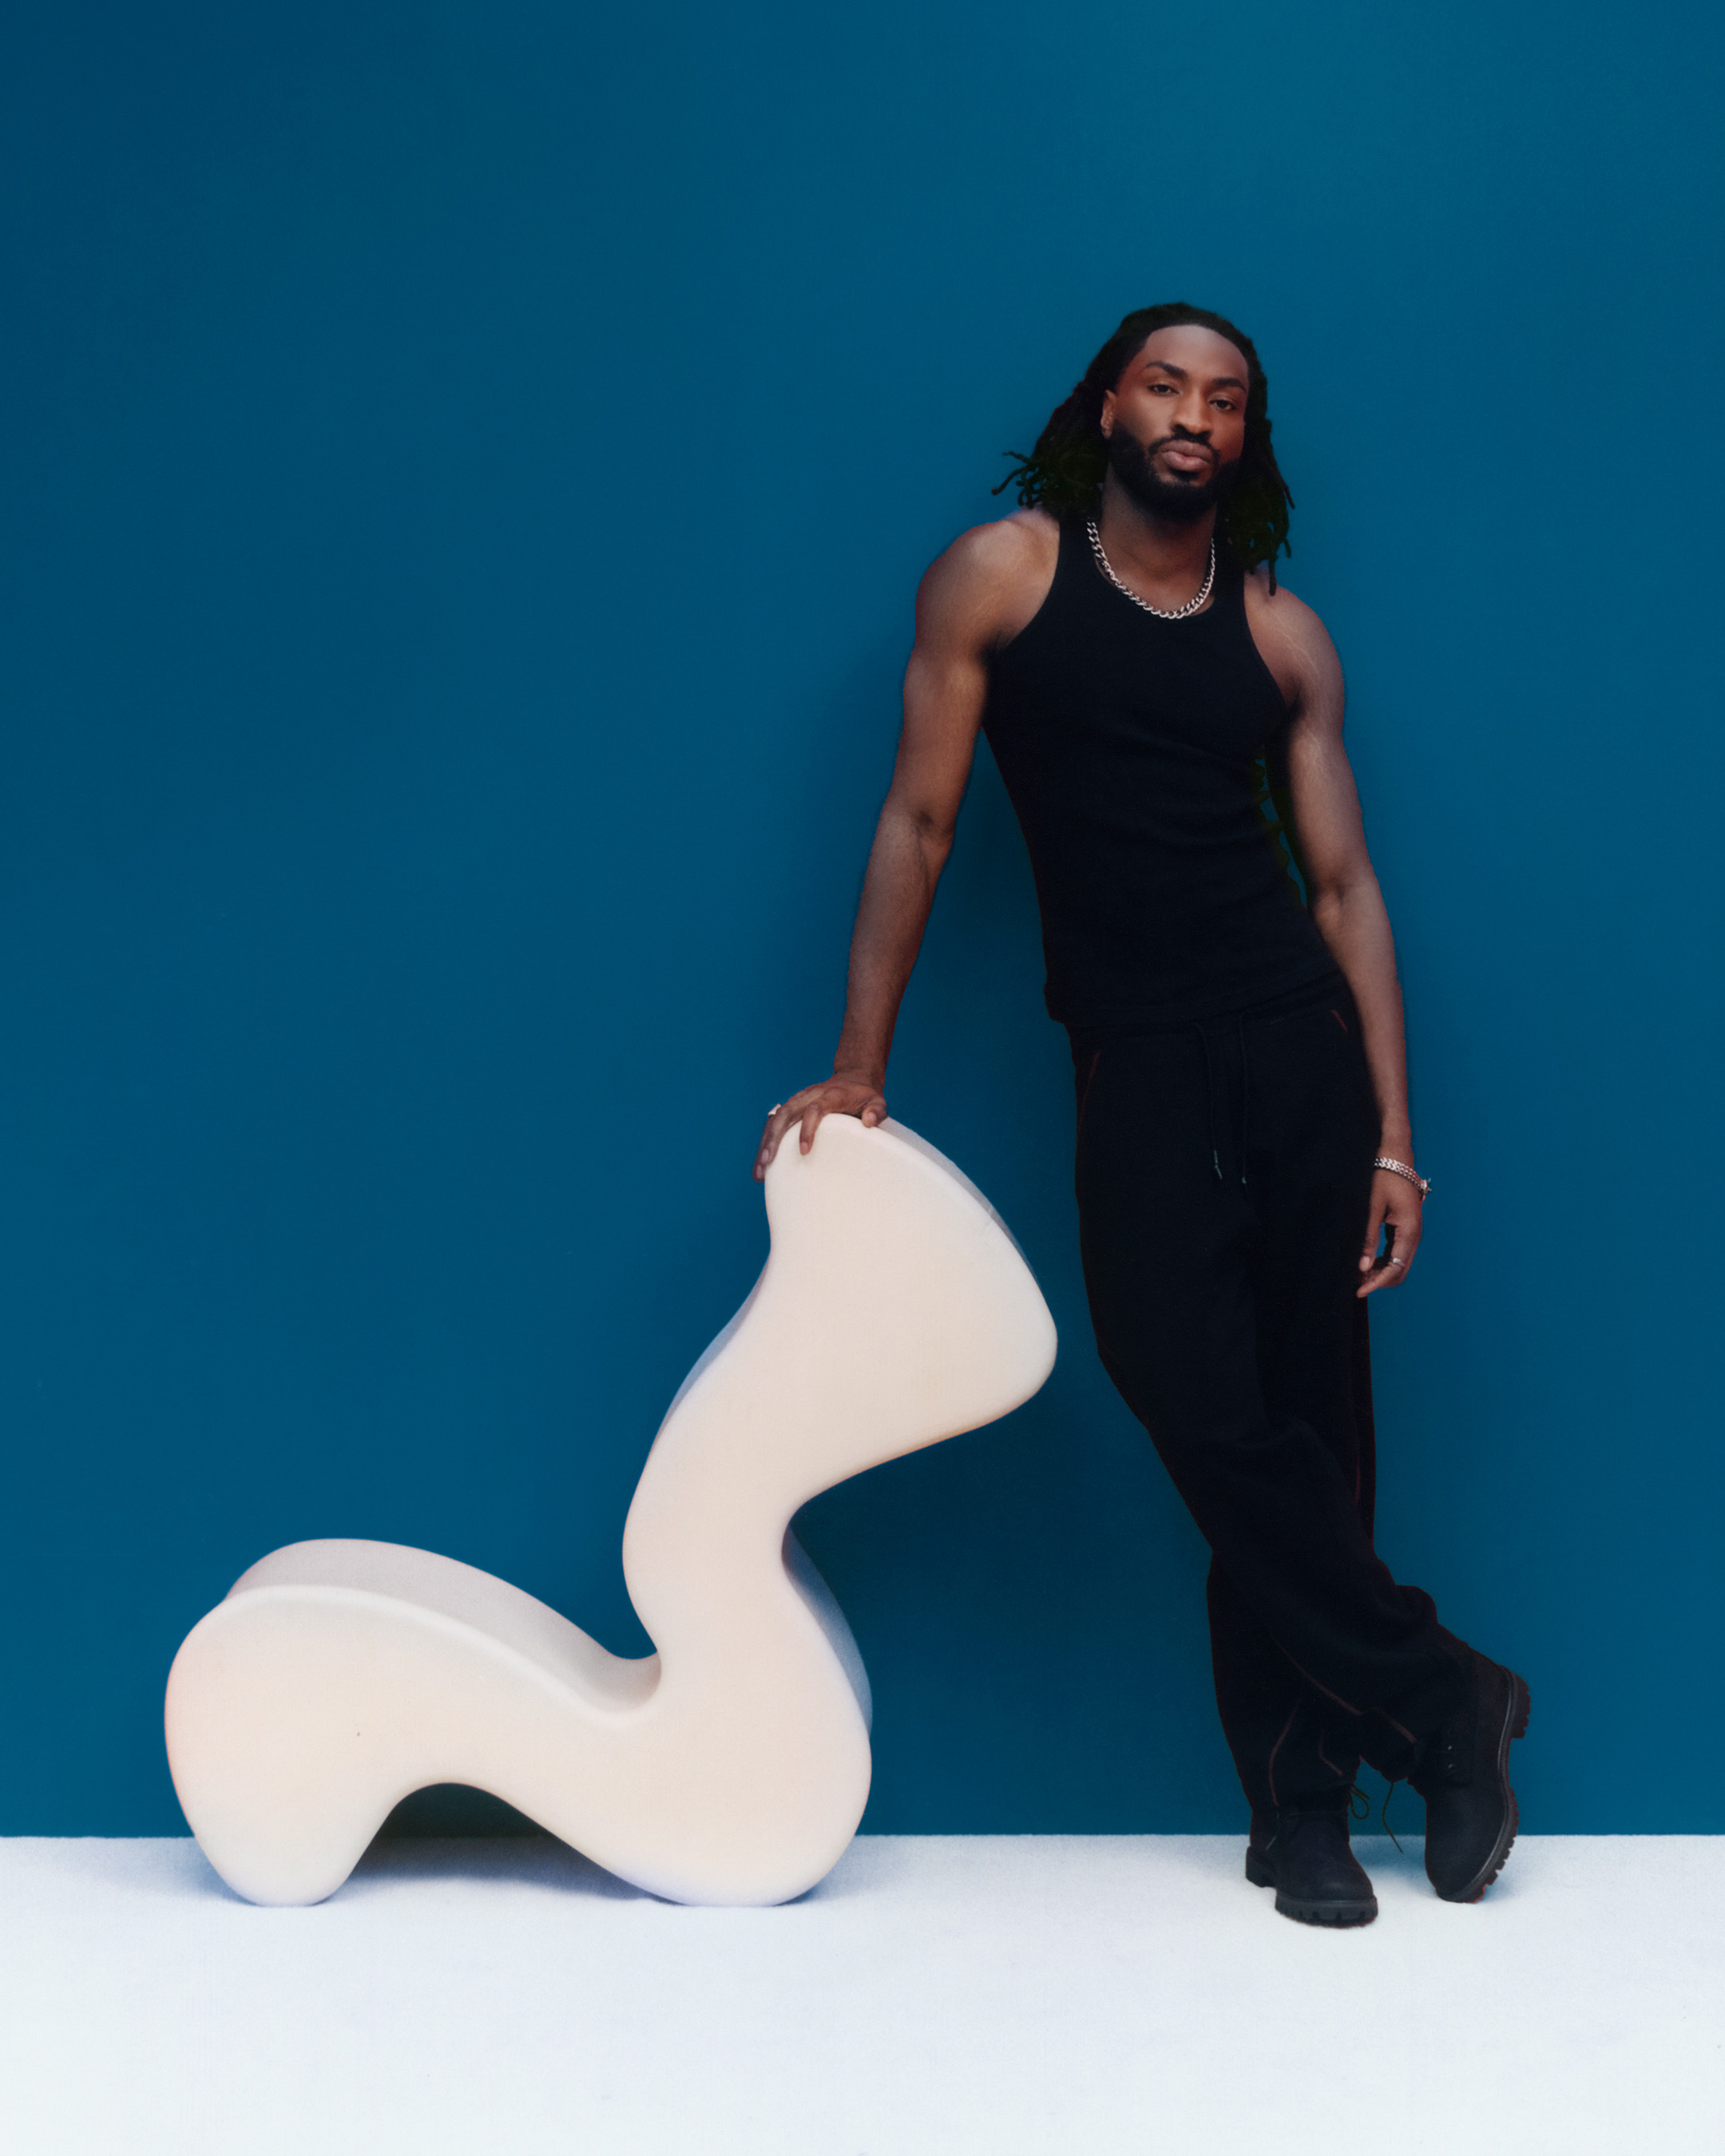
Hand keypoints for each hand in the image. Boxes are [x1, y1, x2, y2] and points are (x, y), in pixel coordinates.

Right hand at [755, 1074, 887, 1180]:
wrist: (852, 1079)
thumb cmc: (864, 1096)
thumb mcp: (877, 1100)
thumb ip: (877, 1110)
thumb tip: (868, 1122)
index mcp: (829, 1095)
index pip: (814, 1109)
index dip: (807, 1129)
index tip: (804, 1151)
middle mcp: (809, 1096)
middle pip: (785, 1114)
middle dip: (773, 1140)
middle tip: (767, 1164)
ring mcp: (797, 1101)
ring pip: (774, 1120)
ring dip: (764, 1145)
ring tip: (759, 1172)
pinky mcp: (791, 1108)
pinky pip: (774, 1124)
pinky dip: (766, 1143)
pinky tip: (762, 1164)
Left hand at [1357, 1165, 1422, 1296]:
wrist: (1394, 1157)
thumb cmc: (1382, 1177)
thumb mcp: (1371, 1207)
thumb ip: (1367, 1238)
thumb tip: (1362, 1267)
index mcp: (1409, 1230)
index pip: (1395, 1267)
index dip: (1377, 1282)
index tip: (1359, 1291)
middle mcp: (1413, 1234)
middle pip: (1399, 1269)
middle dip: (1379, 1280)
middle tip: (1355, 1284)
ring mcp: (1410, 1232)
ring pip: (1398, 1262)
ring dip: (1379, 1271)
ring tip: (1356, 1275)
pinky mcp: (1403, 1227)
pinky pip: (1395, 1251)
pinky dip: (1381, 1261)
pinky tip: (1365, 1261)